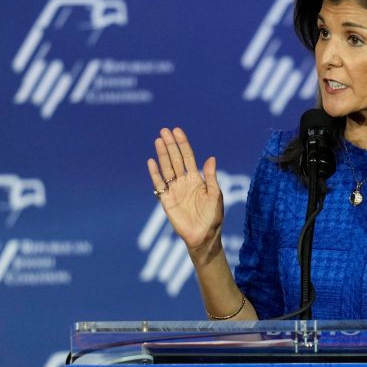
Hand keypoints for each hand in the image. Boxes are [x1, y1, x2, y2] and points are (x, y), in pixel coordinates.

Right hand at [147, 128, 223, 254]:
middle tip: (164, 131)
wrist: (204, 236)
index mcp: (197, 180)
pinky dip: (155, 173)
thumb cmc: (213, 217)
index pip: (188, 157)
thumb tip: (211, 157)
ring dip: (162, 155)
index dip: (183, 144)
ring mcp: (174, 190)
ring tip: (158, 140)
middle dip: (170, 145)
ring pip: (167, 168)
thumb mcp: (215, 194)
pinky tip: (151, 161)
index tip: (177, 131)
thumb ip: (211, 176)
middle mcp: (184, 182)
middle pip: (176, 159)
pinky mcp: (166, 200)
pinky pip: (159, 184)